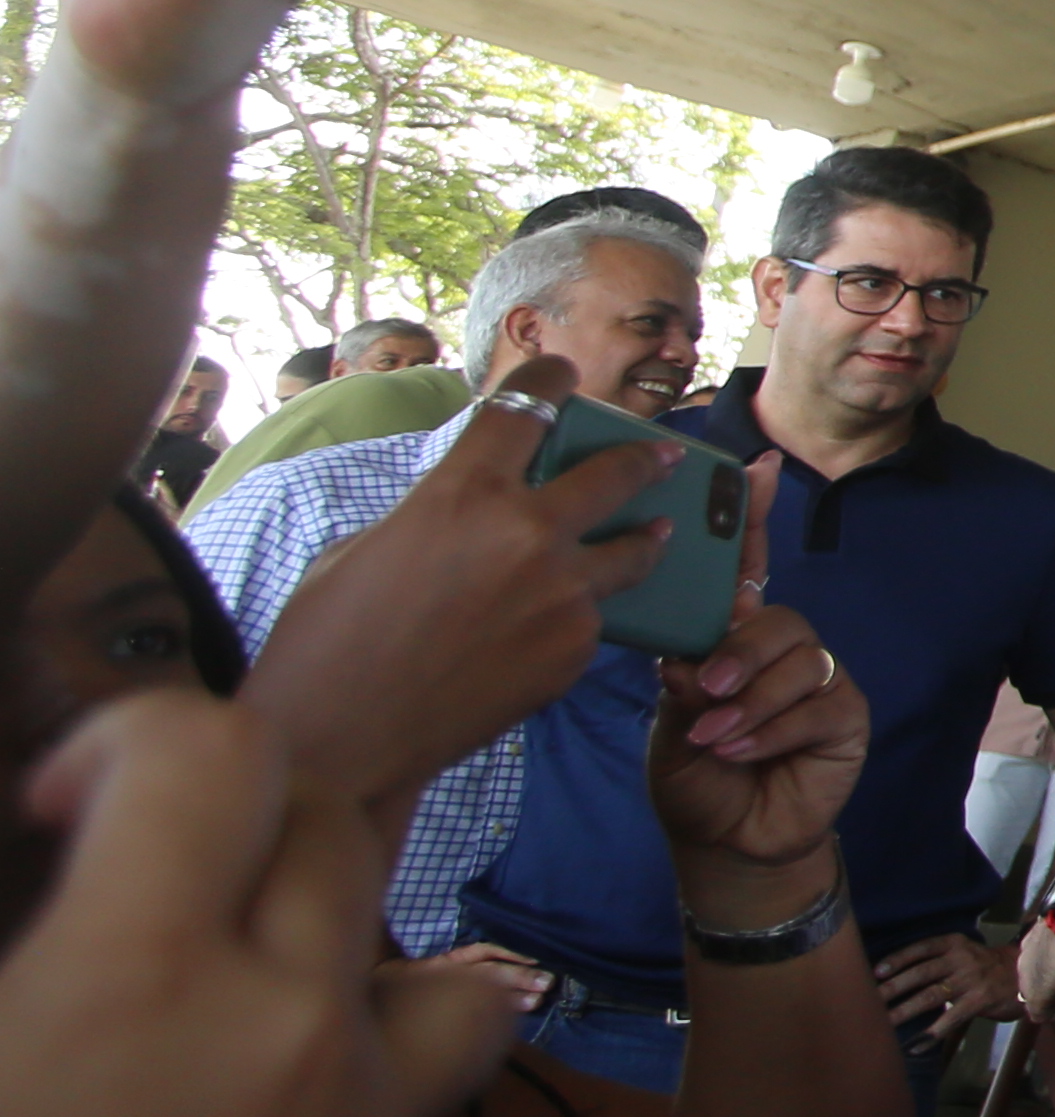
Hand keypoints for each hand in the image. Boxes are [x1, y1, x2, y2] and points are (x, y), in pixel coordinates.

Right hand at [237, 354, 675, 814]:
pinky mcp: (575, 651)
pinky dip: (583, 613)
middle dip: (644, 457)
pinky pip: (594, 617)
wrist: (340, 740)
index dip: (549, 381)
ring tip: (658, 534)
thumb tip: (474, 508)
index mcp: (463, 491)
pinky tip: (565, 623)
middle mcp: (526, 533)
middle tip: (665, 453)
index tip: (562, 376)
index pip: (527, 407)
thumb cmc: (326, 641)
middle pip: (612, 473)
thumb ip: (438, 513)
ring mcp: (561, 594)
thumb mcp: (368, 547)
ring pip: (631, 552)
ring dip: (644, 539)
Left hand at [650, 473, 860, 889]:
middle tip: (704, 687)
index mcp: (730, 638)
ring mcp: (816, 680)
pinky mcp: (844, 716)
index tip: (757, 466)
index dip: (750, 518)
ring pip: (796, 658)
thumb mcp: (670, 720)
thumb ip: (682, 677)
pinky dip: (771, 729)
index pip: (745, 567)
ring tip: (715, 737)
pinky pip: (815, 703)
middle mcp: (777, 650)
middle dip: (739, 649)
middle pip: (774, 616)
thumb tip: (687, 652)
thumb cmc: (694, 776)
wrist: (726, 842)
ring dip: (749, 700)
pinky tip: (742, 751)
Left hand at [869, 931, 1012, 1043]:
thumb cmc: (986, 967)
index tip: (876, 972)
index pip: (920, 949)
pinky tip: (915, 1046)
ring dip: (904, 1012)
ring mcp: (972, 980)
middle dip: (893, 989)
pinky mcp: (980, 1001)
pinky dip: (930, 1034)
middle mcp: (962, 959)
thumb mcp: (964, 953)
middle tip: (869, 1002)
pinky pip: (950, 1019)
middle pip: (921, 973)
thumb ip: (938, 961)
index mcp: (954, 944)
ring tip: (884, 1026)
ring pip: (931, 996)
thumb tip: (897, 980)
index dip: (897, 960)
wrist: (1026, 975)